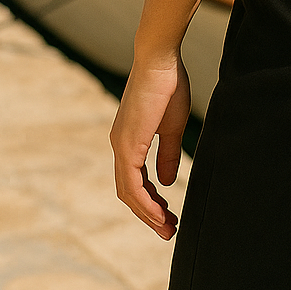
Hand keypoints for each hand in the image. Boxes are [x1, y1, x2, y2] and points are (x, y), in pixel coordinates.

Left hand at [110, 51, 190, 239]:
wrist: (160, 59)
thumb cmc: (169, 84)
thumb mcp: (171, 126)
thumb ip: (167, 155)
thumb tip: (166, 182)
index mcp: (129, 141)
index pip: (135, 182)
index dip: (151, 202)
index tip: (169, 216)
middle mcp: (120, 146)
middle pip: (129, 193)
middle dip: (149, 214)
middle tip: (170, 230)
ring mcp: (121, 146)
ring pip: (129, 193)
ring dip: (148, 214)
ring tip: (168, 228)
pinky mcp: (127, 144)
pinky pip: (132, 184)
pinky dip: (145, 202)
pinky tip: (160, 213)